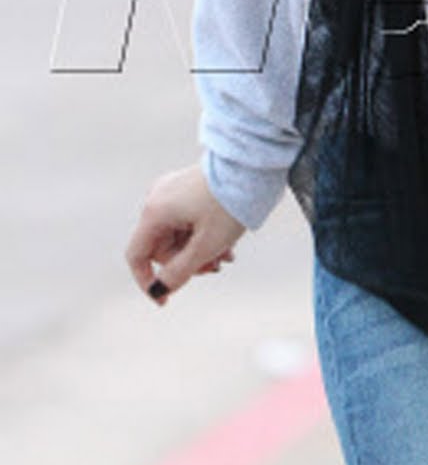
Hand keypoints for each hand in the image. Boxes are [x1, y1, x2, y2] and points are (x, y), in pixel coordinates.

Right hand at [126, 164, 245, 305]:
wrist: (253, 166)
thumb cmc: (229, 203)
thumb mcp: (206, 246)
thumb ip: (180, 272)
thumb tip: (162, 288)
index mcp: (155, 211)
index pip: (137, 255)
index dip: (147, 281)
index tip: (164, 299)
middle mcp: (158, 198)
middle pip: (161, 246)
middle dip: (185, 263)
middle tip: (214, 268)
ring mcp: (172, 190)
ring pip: (177, 235)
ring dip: (198, 251)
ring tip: (226, 257)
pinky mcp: (188, 187)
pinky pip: (187, 220)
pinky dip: (202, 235)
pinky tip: (226, 244)